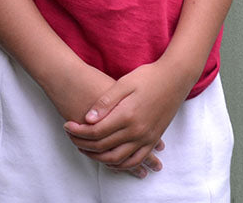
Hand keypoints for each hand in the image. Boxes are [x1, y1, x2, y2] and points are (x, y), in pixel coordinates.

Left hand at [46, 62, 163, 178]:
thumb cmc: (148, 76)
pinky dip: (120, 164)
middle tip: (71, 137)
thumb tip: (88, 118)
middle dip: (83, 144)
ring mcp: (146, 138)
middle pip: (103, 147)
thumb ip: (106, 101)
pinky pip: (135, 160)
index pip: (96, 132)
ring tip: (85, 149)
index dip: (78, 131)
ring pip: (117, 158)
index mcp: (127, 115)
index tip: (67, 125)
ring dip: (98, 158)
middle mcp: (137, 131)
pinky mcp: (153, 139)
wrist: (175, 78)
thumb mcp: (124, 82)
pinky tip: (110, 160)